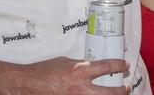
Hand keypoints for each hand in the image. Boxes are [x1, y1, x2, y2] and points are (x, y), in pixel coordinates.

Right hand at [4, 56, 129, 94]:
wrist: (27, 85)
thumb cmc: (43, 71)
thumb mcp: (64, 62)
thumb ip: (79, 65)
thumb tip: (90, 67)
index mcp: (79, 71)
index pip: (106, 67)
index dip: (118, 65)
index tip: (124, 65)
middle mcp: (81, 88)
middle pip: (111, 92)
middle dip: (122, 90)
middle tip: (127, 87)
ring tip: (118, 94)